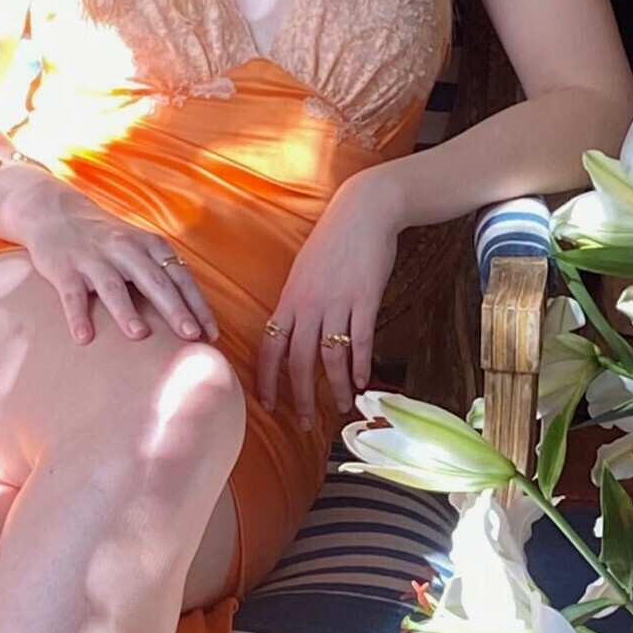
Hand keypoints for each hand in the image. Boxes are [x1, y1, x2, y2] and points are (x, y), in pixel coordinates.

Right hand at [0, 169, 219, 346]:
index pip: (180, 276)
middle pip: (153, 281)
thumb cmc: (107, 241)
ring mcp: (93, 258)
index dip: (197, 305)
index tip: (211, 334)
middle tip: (190, 336)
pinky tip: (84, 337)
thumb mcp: (139, 248)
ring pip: (113, 286)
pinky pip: (72, 294)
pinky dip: (77, 315)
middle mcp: (125, 249)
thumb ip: (162, 274)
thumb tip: (194, 317)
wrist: (55, 212)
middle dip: (174, 309)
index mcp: (149, 245)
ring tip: (139, 335)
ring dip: (126, 310)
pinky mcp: (64, 268)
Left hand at [256, 168, 403, 428]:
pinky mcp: (365, 299)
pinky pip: (360, 342)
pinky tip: (363, 382)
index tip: (267, 403)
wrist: (363, 211)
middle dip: (300, 396)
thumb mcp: (304, 269)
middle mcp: (309, 304)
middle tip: (305, 421)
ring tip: (342, 406)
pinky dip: (361, 366)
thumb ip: (298, 301)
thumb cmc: (334, 239)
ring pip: (331, 357)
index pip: (269, 346)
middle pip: (299, 361)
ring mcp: (337, 303)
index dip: (267, 378)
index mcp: (290, 298)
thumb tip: (292, 329)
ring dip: (336, 387)